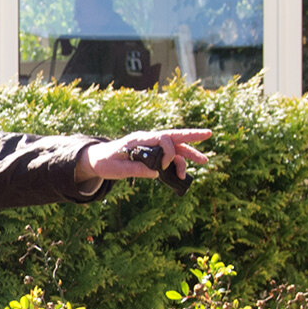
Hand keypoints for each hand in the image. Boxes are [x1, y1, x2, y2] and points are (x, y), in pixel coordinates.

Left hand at [75, 129, 211, 188]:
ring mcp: (152, 147)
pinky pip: (169, 157)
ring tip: (204, 160)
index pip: (161, 137)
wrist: (98, 159)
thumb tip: (155, 173)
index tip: (164, 166)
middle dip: (191, 137)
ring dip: (189, 153)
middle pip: (173, 137)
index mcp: (139, 140)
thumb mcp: (117, 169)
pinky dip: (177, 164)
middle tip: (208, 134)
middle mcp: (148, 140)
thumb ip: (135, 170)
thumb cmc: (106, 162)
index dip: (169, 150)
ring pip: (174, 148)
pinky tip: (181, 174)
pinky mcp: (152, 154)